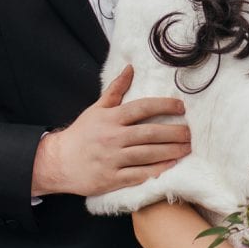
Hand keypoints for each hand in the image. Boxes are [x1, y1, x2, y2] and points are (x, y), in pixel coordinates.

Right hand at [31, 65, 189, 197]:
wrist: (58, 162)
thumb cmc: (81, 134)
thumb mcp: (96, 109)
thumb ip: (115, 89)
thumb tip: (130, 68)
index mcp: (110, 118)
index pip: (142, 108)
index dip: (164, 105)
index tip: (181, 107)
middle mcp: (112, 137)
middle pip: (149, 133)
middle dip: (173, 132)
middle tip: (190, 132)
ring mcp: (112, 159)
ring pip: (148, 154)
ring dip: (171, 151)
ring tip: (187, 148)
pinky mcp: (111, 179)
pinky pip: (139, 175)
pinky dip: (157, 170)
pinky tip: (172, 165)